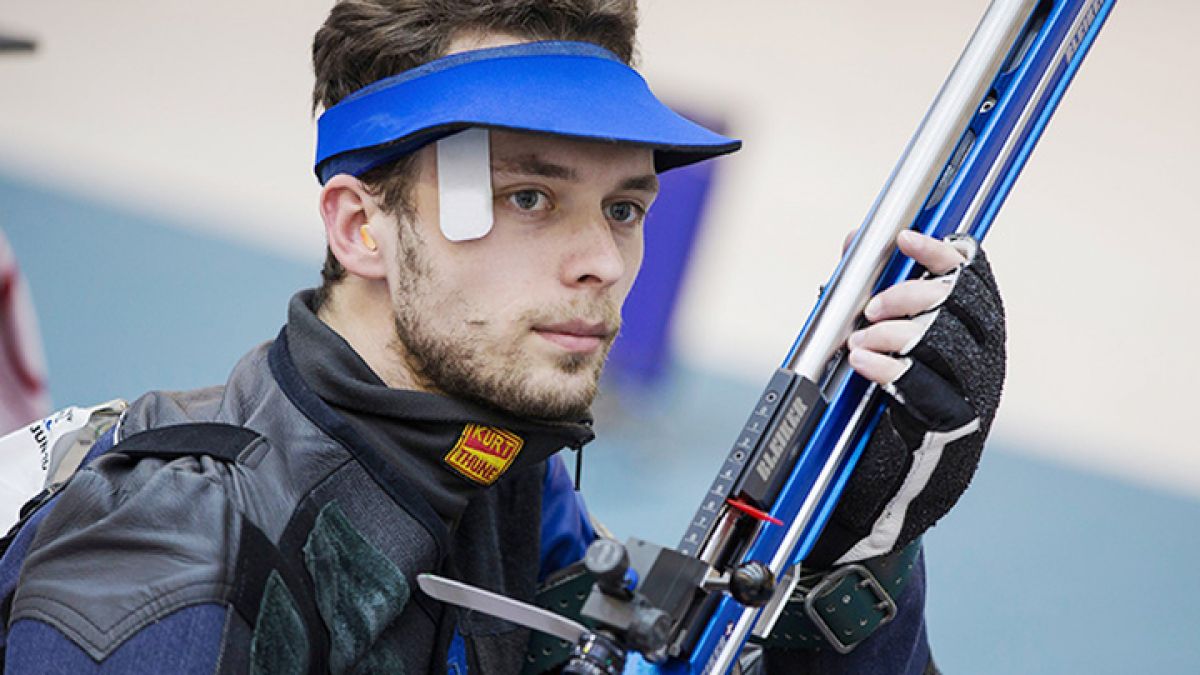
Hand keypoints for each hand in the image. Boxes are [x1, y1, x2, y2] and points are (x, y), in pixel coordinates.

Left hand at [804, 228, 1004, 567]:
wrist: (884, 489)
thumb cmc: (882, 407)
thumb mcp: (878, 341)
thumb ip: (869, 292)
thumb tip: (853, 242)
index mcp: (972, 328)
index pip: (973, 275)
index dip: (942, 251)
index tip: (904, 239)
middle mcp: (984, 355)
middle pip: (963, 302)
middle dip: (913, 293)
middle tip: (871, 307)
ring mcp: (975, 393)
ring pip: (948, 341)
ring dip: (897, 332)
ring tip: (860, 340)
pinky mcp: (954, 427)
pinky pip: (929, 389)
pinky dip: (891, 369)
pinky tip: (863, 363)